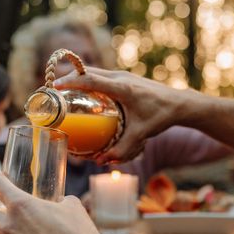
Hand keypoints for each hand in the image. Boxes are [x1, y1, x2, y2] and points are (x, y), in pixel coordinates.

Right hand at [55, 68, 191, 163]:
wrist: (180, 104)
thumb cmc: (161, 116)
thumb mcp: (141, 134)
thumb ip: (122, 149)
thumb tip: (102, 161)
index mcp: (122, 88)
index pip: (91, 80)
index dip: (71, 82)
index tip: (55, 87)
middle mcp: (121, 78)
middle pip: (88, 72)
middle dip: (69, 78)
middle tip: (53, 90)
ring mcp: (123, 76)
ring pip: (95, 72)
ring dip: (79, 77)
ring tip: (63, 91)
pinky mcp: (125, 79)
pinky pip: (102, 76)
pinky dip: (89, 81)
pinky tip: (84, 94)